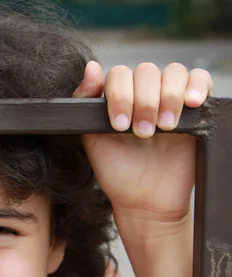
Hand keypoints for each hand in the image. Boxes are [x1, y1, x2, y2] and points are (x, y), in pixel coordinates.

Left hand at [73, 62, 212, 225]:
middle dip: (144, 102)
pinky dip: (197, 86)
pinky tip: (191, 105)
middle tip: (142, 134)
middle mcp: (143, 93)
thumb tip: (92, 67)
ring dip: (168, 97)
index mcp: (117, 97)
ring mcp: (169, 98)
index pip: (119, 74)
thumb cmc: (116, 171)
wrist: (145, 200)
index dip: (120, 95)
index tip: (119, 125)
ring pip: (173, 72)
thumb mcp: (91, 137)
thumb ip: (85, 102)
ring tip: (164, 127)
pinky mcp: (195, 107)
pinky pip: (201, 79)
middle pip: (146, 71)